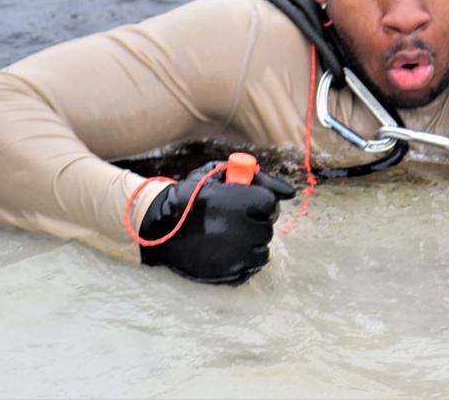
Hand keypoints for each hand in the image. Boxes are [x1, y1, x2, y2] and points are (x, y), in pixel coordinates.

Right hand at [139, 162, 295, 283]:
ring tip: (231, 236)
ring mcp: (236, 254)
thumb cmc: (190, 196)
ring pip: (263, 250)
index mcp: (242, 203)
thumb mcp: (219, 175)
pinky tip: (229, 251)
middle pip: (267, 228)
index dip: (259, 204)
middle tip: (236, 220)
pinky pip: (251, 268)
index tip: (247, 204)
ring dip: (252, 242)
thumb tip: (291, 193)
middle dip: (255, 222)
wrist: (158, 227)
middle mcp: (243, 230)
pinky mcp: (228, 273)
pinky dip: (244, 260)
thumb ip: (259, 178)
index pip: (270, 205)